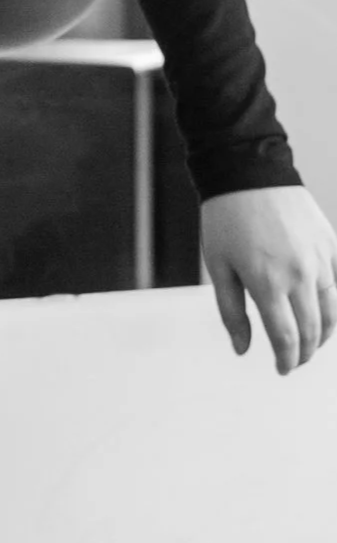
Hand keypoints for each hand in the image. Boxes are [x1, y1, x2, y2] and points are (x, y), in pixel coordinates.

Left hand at [200, 188, 336, 374]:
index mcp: (267, 283)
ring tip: (312, 343)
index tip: (281, 370)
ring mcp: (319, 258)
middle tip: (295, 362)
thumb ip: (232, 312)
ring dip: (324, 334)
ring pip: (333, 310)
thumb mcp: (218, 268)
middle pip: (314, 330)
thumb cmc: (226, 220)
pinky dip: (333, 303)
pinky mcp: (330, 244)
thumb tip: (243, 349)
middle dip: (305, 353)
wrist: (249, 172)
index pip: (287, 338)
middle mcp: (299, 274)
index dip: (286, 361)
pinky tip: (322, 310)